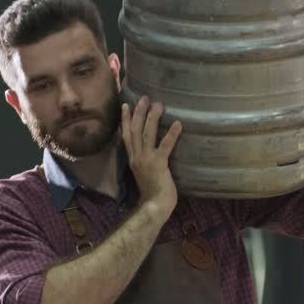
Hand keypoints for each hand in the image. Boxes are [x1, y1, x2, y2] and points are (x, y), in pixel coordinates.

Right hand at [120, 96, 181, 213]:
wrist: (154, 206)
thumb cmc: (152, 192)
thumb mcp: (143, 172)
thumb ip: (142, 160)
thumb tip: (147, 150)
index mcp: (132, 158)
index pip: (126, 135)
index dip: (126, 119)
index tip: (126, 104)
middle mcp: (137, 156)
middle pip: (135, 130)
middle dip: (139, 112)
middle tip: (144, 98)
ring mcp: (146, 160)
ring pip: (147, 134)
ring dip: (152, 118)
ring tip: (158, 105)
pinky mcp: (159, 164)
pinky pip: (165, 146)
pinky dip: (171, 134)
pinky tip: (178, 124)